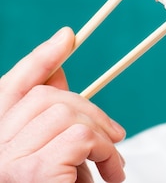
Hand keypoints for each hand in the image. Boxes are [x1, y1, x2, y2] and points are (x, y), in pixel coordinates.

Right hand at [0, 27, 125, 182]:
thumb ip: (54, 121)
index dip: (41, 58)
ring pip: (69, 114)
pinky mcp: (31, 173)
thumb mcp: (51, 157)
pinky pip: (80, 139)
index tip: (70, 35)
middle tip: (117, 137)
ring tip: (115, 167)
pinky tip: (110, 176)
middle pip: (48, 97)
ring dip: (103, 138)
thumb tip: (64, 75)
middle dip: (91, 110)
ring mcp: (6, 161)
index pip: (11, 86)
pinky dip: (104, 153)